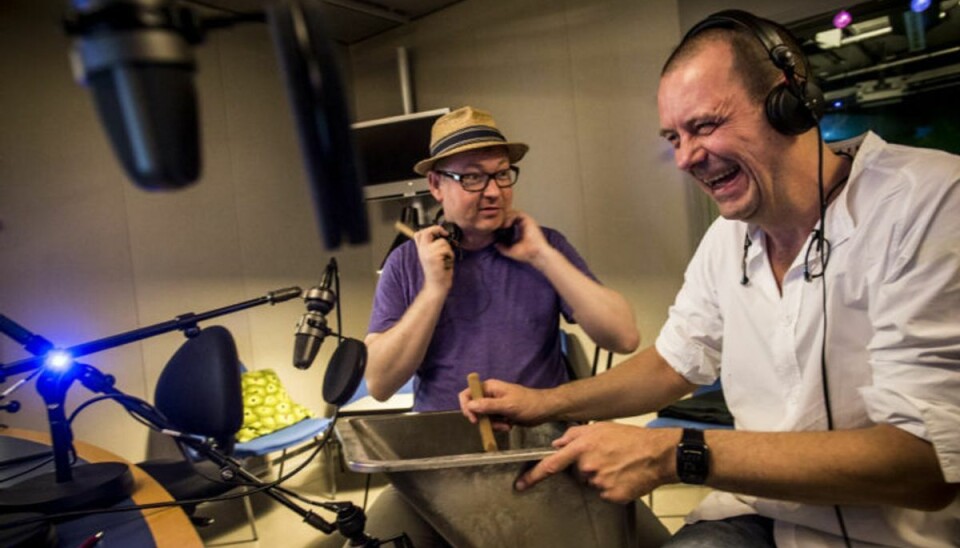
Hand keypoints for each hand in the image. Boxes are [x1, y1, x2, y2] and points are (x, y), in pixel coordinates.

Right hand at [413, 225, 455, 292]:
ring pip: (442, 242)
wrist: (437, 286)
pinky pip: (446, 250)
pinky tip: (446, 262)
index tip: (440, 231)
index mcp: (421, 250)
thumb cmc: (438, 272)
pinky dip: (450, 255)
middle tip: (445, 234)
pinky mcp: (433, 258)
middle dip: (438, 230)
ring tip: (445, 258)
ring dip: (448, 249)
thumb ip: (433, 246)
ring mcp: (427, 254)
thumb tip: (442, 234)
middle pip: (428, 232)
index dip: (430, 228)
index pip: (419, 233)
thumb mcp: (432, 257)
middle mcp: (422, 251)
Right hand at [459, 378, 548, 430]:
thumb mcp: (508, 405)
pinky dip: (498, 426)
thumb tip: (470, 405)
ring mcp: (495, 405)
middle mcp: (489, 395)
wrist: (544, 410)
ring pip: (483, 417)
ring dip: (493, 425)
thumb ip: (488, 406)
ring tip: (506, 425)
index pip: (468, 394)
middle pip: (474, 408)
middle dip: (483, 419)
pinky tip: (509, 425)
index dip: (466, 406)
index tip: (474, 420)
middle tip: (493, 425)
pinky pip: (492, 422)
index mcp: (489, 387)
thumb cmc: (528, 404)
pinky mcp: (500, 413)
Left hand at [496, 210, 550, 265]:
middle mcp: (524, 224)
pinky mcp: (528, 220)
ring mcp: (527, 222)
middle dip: (502, 220)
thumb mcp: (510, 251)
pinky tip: (506, 225)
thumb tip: (495, 244)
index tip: (496, 230)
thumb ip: (502, 248)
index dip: (502, 224)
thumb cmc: (526, 254)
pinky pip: (517, 213)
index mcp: (521, 230)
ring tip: (502, 226)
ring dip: (506, 218)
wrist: (536, 254)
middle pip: (510, 216)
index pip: (510, 222)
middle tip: (497, 226)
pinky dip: (510, 217)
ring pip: (513, 213)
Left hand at [514, 423, 677, 503]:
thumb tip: (557, 443)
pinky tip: (622, 475)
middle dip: (586, 467)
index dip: (534, 475)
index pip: (551, 464)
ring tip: (617, 465)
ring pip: (591, 483)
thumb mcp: (599, 427)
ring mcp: (600, 482)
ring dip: (600, 476)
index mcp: (582, 447)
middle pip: (576, 473)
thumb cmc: (630, 438)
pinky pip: (604, 493)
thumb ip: (574, 434)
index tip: (522, 484)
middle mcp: (588, 466)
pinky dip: (611, 486)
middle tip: (605, 458)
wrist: (658, 453)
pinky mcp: (612, 495)